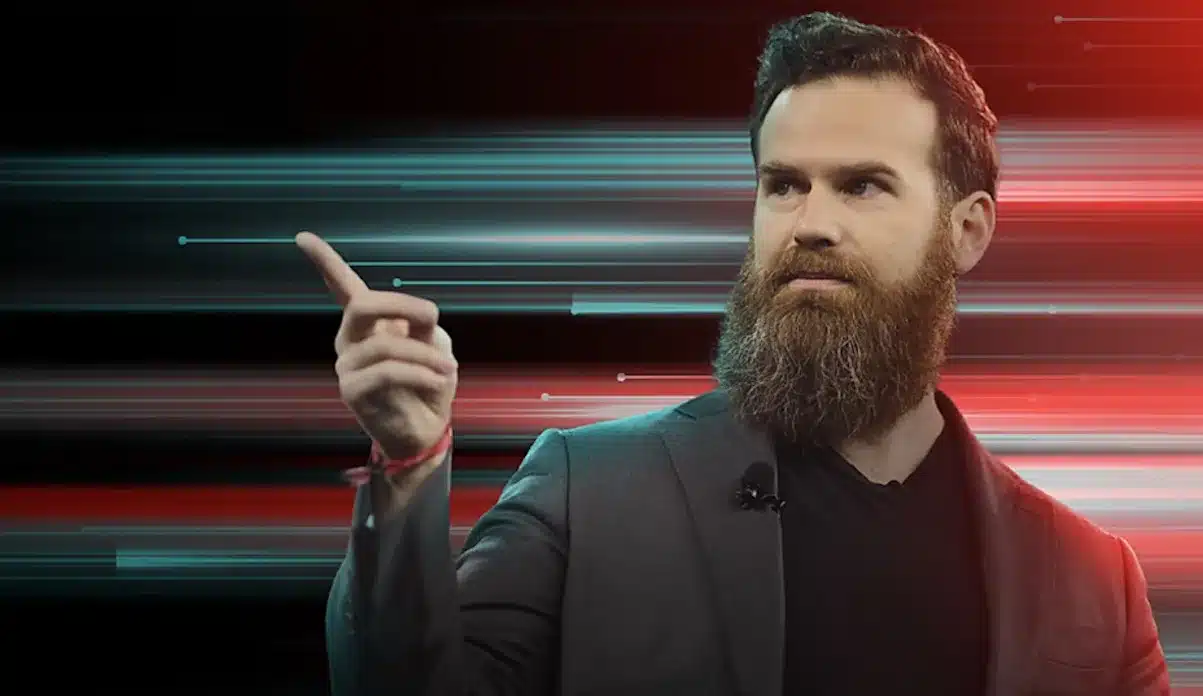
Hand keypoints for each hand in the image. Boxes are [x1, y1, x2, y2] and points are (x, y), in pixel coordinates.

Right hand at [295, 231, 456, 462]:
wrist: (425, 429)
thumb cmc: (428, 382)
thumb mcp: (434, 344)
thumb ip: (422, 323)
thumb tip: (414, 317)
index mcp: (367, 323)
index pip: (341, 286)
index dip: (324, 261)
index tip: (302, 236)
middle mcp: (349, 339)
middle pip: (362, 304)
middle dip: (402, 305)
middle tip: (432, 316)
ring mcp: (347, 365)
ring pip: (386, 344)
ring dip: (425, 354)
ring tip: (447, 368)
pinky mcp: (352, 391)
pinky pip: (388, 371)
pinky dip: (420, 374)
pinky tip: (437, 381)